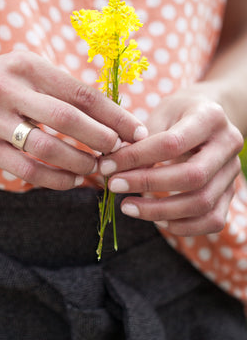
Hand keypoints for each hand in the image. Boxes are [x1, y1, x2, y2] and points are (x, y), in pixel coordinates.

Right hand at [0, 51, 146, 189]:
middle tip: (120, 151)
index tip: (137, 130)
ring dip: (79, 162)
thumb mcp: (27, 71)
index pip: (81, 92)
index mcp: (27, 65)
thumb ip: (61, 90)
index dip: (114, 114)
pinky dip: (55, 179)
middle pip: (67, 118)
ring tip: (97, 168)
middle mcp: (8, 89)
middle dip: (102, 138)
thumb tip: (109, 117)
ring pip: (47, 148)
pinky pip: (26, 170)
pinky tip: (72, 180)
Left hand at [98, 91, 243, 235]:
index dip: (136, 158)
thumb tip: (115, 168)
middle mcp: (228, 145)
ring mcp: (233, 172)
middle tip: (114, 186)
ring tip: (127, 206)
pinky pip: (212, 220)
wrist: (209, 117)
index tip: (107, 166)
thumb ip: (140, 140)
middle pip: (192, 177)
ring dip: (159, 211)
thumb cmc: (177, 114)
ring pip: (202, 203)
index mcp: (210, 118)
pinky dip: (182, 226)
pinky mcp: (230, 193)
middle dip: (146, 184)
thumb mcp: (159, 114)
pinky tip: (156, 219)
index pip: (171, 143)